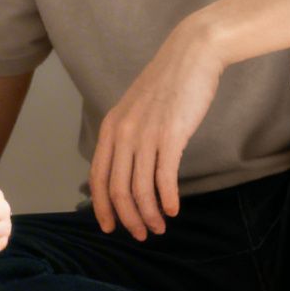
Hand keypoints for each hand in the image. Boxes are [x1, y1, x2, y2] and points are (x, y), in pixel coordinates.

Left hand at [90, 19, 222, 240]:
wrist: (192, 55)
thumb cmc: (169, 84)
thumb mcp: (136, 109)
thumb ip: (129, 136)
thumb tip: (130, 168)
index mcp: (111, 128)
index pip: (97, 177)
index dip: (101, 206)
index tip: (110, 226)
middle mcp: (123, 133)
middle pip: (116, 189)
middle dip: (127, 218)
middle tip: (140, 235)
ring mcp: (145, 134)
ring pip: (139, 188)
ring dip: (149, 214)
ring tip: (159, 227)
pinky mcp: (171, 135)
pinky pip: (164, 177)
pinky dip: (167, 199)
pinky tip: (174, 210)